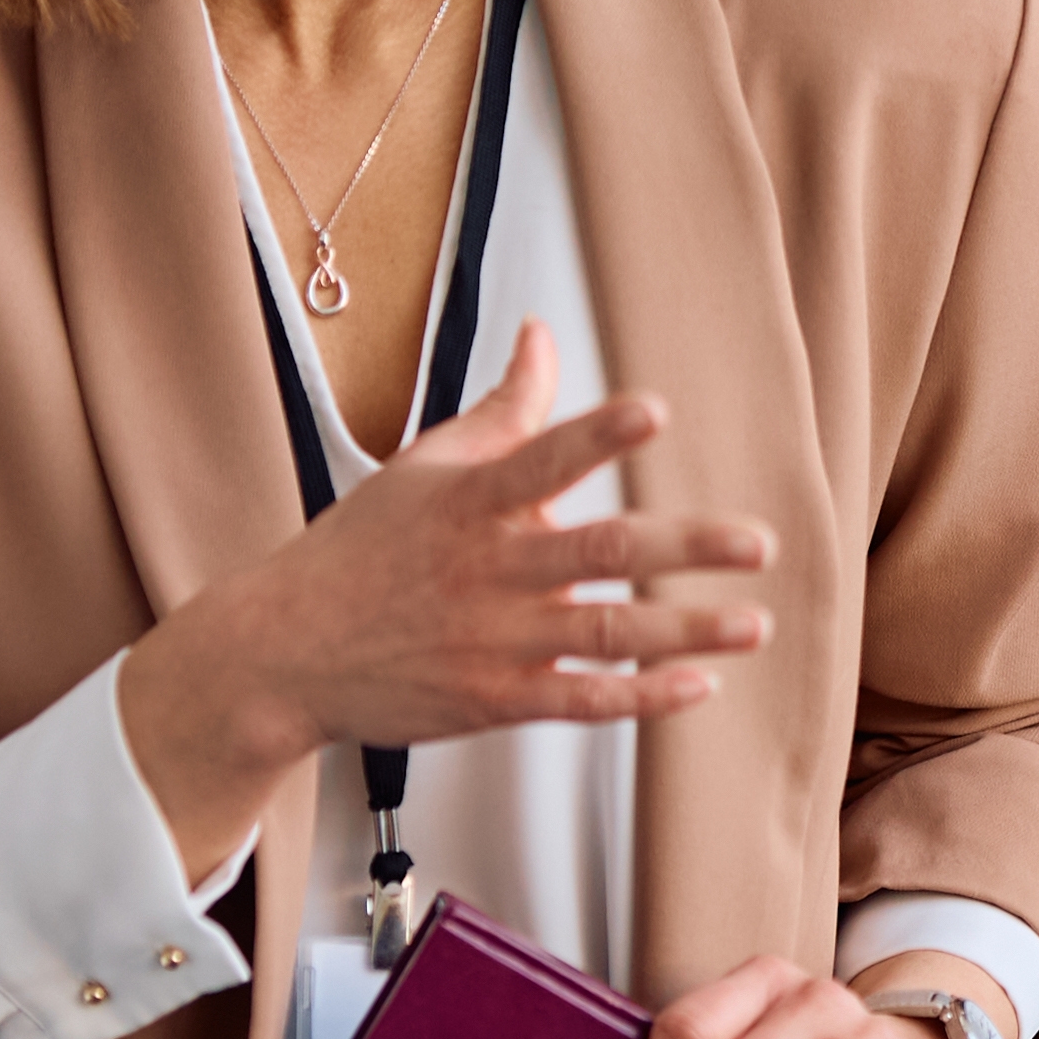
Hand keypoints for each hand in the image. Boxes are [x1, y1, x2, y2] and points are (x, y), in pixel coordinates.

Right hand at [115, 322, 771, 880]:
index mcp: (470, 503)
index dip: (597, 436)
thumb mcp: (425, 467)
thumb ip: (503, 409)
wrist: (283, 653)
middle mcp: (487, 571)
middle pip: (599, 553)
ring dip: (685, 630)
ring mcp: (492, 640)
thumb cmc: (361, 553)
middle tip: (754, 541)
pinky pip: (579, 701)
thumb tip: (541, 336)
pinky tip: (695, 685)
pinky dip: (640, 697)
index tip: (653, 413)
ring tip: (751, 620)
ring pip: (604, 634)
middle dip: (685, 547)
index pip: (541, 459)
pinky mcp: (493, 700)